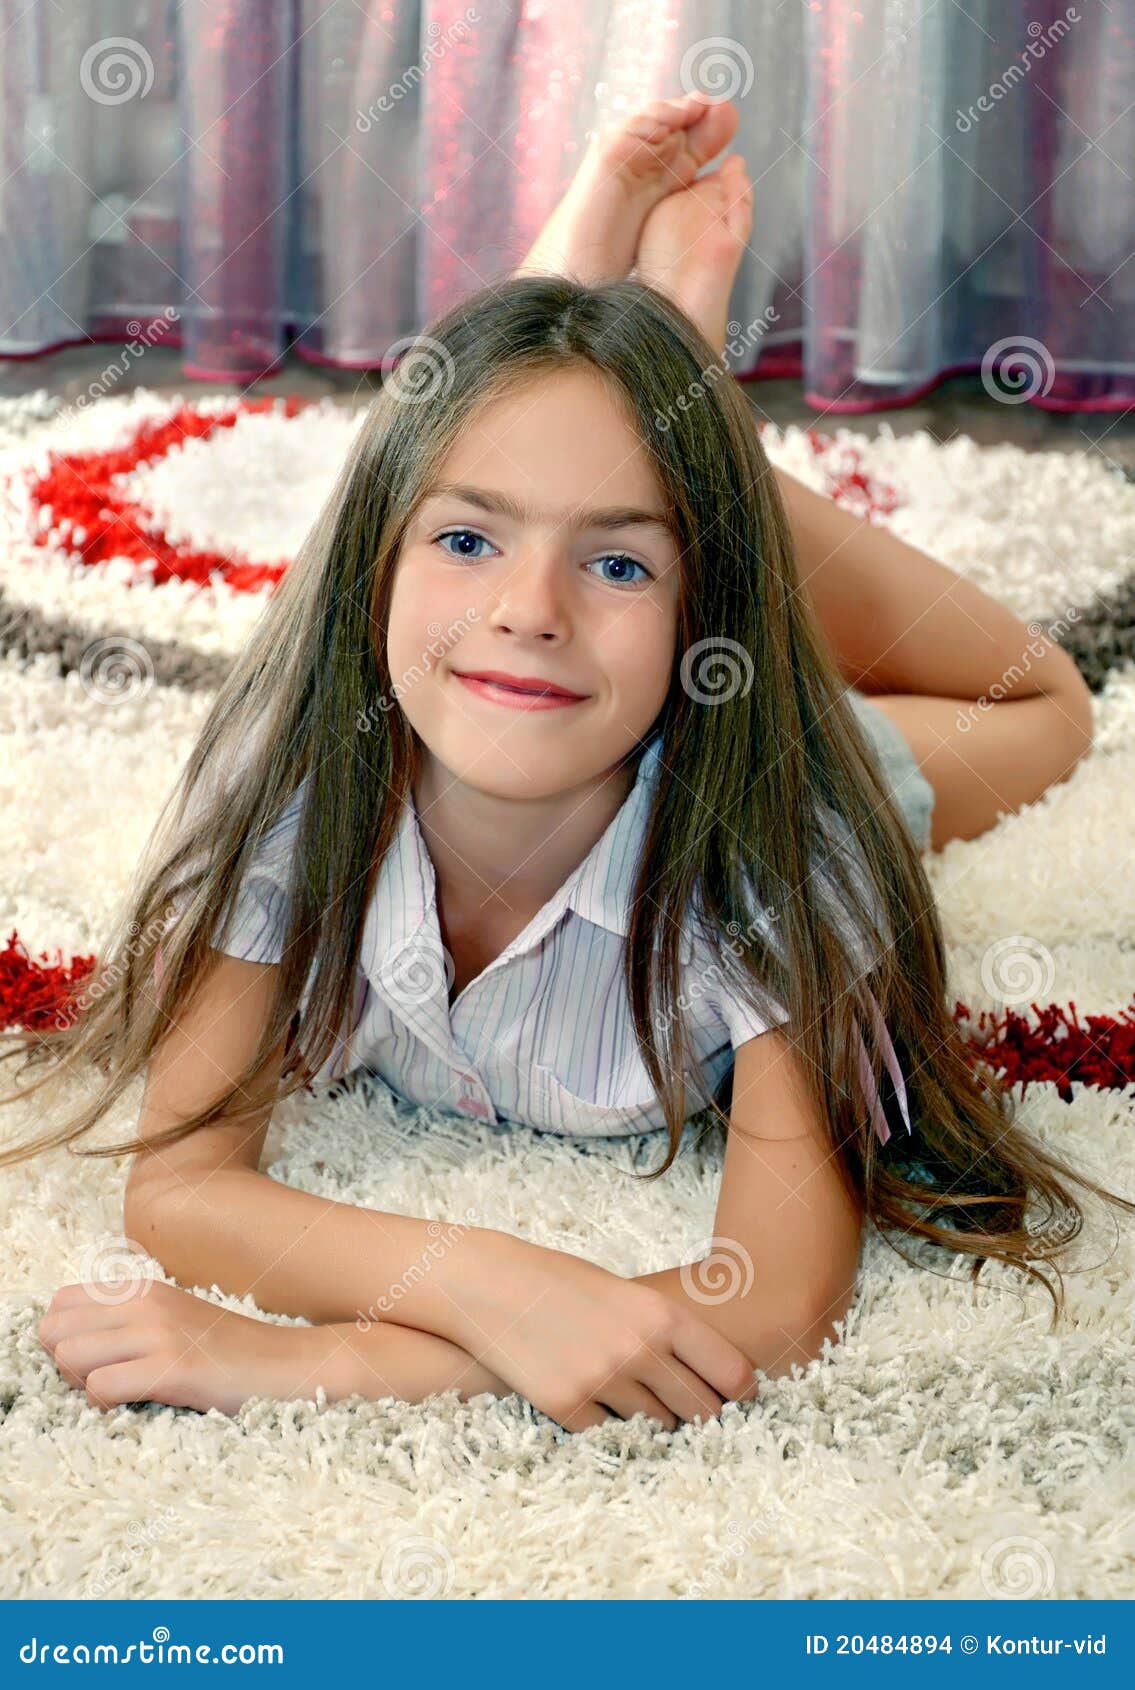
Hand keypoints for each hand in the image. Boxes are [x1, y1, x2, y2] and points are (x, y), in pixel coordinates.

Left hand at [37, 1278, 340, 1413]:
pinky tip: (138, 1402)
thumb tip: (69, 1345)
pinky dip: (107, 1405)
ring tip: (122, 1391)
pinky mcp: (171, 1369)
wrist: (284, 1364)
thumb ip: (125, 1322)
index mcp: (141, 1290)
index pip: (60, 1304)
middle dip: (66, 1364)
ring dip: (84, 1385)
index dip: (66, 1337)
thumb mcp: (172, 1320)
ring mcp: (158, 1334)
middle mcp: (144, 1304)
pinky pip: (101, 1388)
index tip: (97, 1358)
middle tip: (104, 1379)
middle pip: (55, 1332)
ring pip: (70, 1357)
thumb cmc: (225, 1352)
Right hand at [448, 1233, 756, 1432]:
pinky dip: (604, 1424)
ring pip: (656, 1428)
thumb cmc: (562, 1281)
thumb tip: (710, 1378)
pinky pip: (608, 1435)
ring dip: (650, 1419)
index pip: (732, 1373)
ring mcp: (603, 1381)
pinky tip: (587, 1395)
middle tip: (686, 1405)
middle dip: (699, 1414)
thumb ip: (666, 1331)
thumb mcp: (627, 1293)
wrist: (489, 1283)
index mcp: (662, 1315)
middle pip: (702, 1412)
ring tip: (626, 1391)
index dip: (741, 1392)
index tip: (737, 1398)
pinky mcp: (567, 1407)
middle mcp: (640, 1350)